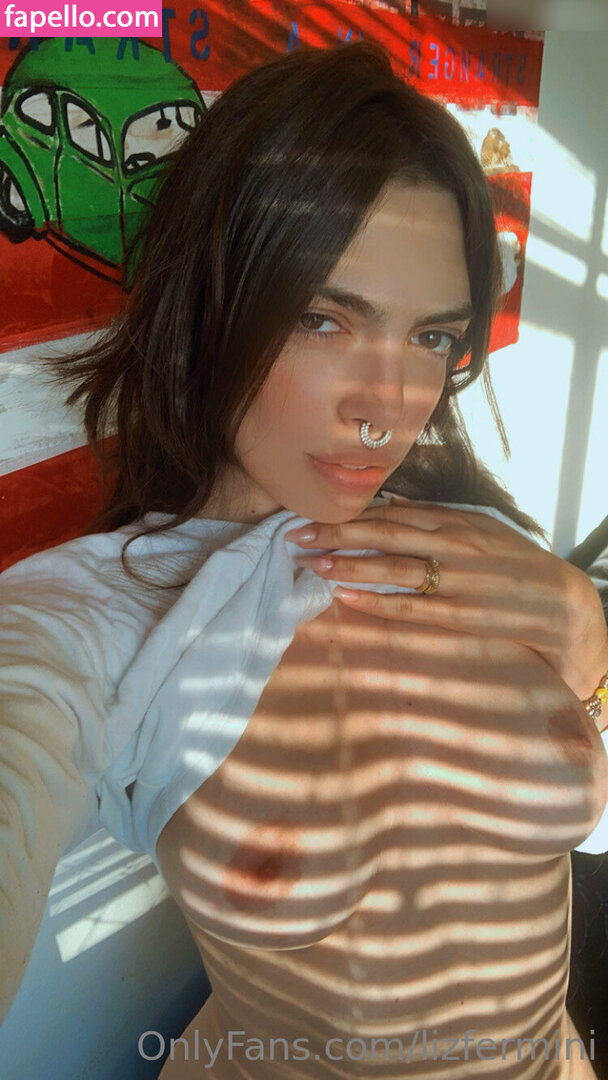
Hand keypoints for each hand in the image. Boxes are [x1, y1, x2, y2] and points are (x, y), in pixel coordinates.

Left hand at [285, 495, 607, 703]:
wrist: (558, 603)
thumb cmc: (513, 563)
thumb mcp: (479, 528)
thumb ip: (435, 517)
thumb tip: (391, 505)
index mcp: (453, 522)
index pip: (390, 515)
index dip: (347, 516)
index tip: (311, 516)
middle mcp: (452, 547)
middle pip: (383, 536)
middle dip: (336, 536)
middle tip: (296, 538)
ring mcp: (455, 581)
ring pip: (391, 570)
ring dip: (347, 567)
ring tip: (311, 566)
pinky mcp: (459, 615)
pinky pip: (409, 608)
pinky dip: (376, 602)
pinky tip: (345, 598)